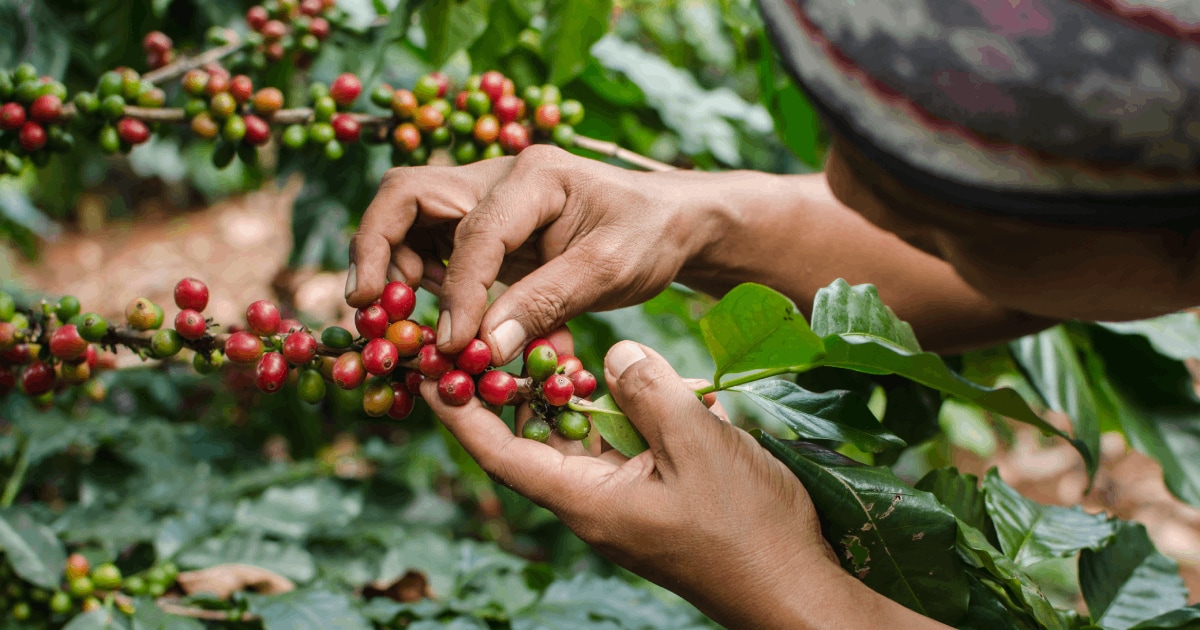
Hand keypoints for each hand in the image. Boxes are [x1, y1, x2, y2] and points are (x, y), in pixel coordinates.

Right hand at [346, 145, 720, 364]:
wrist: (671, 222)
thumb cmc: (649, 236)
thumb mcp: (609, 271)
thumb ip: (545, 304)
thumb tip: (482, 348)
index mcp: (533, 176)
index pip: (473, 232)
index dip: (458, 292)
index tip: (453, 346)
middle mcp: (497, 178)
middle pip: (407, 196)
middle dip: (377, 249)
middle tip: (367, 308)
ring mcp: (486, 200)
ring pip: (409, 220)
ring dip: (394, 268)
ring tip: (397, 320)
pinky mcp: (485, 228)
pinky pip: (433, 248)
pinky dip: (421, 282)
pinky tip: (434, 318)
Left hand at [422, 337, 915, 628]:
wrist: (791, 585)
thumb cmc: (745, 525)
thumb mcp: (697, 444)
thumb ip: (648, 392)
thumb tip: (612, 355)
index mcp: (585, 498)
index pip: (500, 451)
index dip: (460, 411)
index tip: (429, 369)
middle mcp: (590, 503)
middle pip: (528, 441)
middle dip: (506, 391)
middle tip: (485, 336)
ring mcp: (619, 503)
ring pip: (572, 441)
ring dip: (557, 397)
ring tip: (540, 344)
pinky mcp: (648, 499)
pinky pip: (609, 449)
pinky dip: (603, 413)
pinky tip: (610, 380)